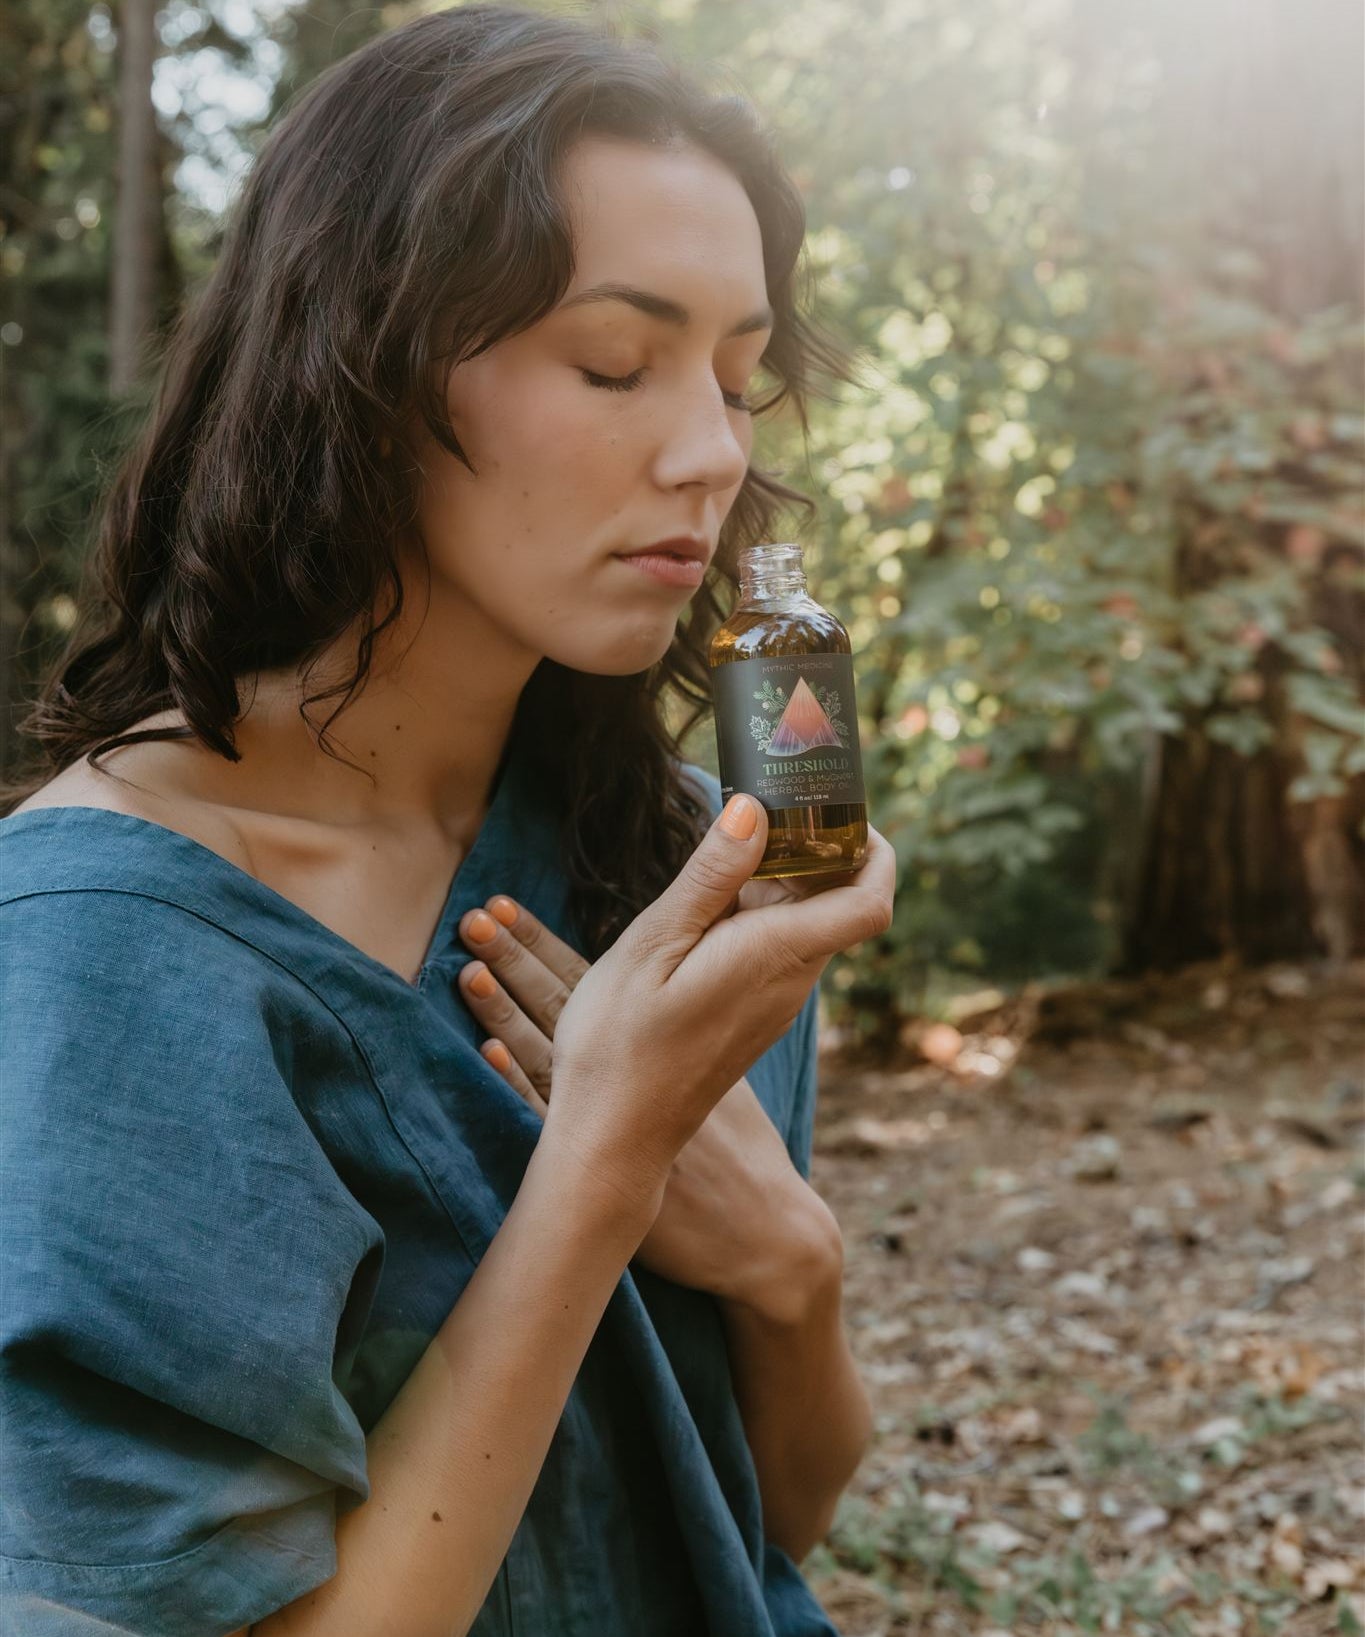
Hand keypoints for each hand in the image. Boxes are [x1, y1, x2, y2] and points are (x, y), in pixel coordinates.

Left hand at [455, 896, 838, 1309]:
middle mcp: (628, 1070)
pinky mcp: (599, 1158)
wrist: (756, 1230)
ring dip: (504, 1011)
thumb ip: (691, 1024)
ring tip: (468, 970)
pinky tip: (487, 1052)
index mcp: (658, 1038)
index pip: (587, 976)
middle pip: (560, 1005)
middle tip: (474, 917)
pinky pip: (547, 1113)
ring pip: (545, 1052)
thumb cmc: (744, 1151)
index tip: (503, 904)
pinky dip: (517, 1080)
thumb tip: (666, 976)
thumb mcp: (726, 1072)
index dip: (542, 941)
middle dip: (514, 959)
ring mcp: (610, 1115)